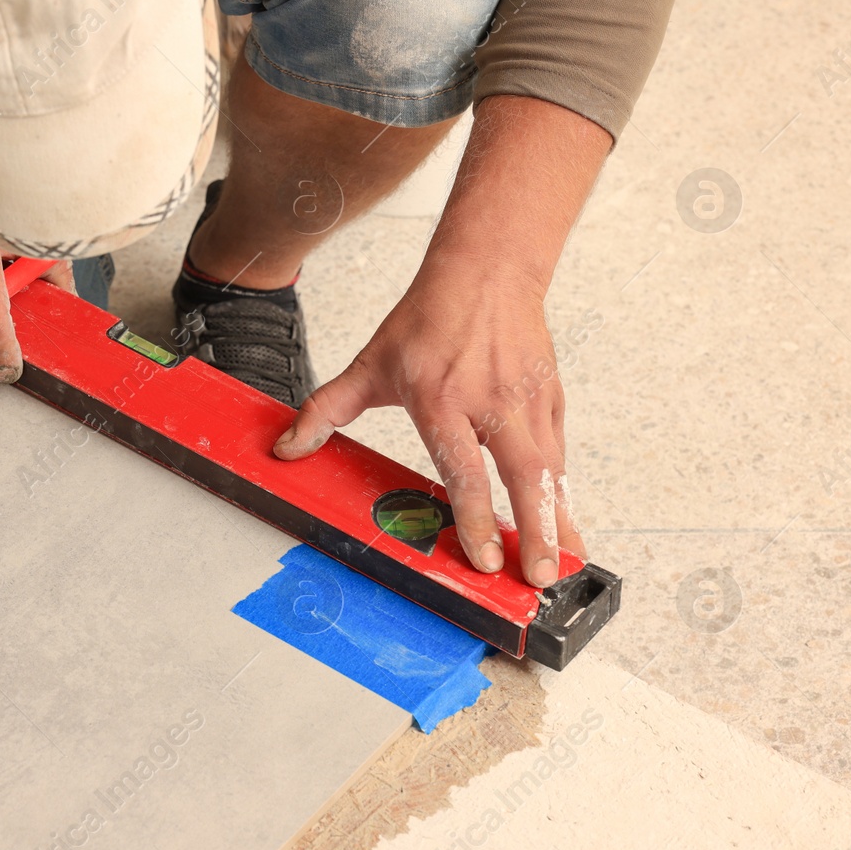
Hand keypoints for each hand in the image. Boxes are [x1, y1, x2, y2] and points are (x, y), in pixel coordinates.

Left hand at [273, 259, 584, 586]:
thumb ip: (326, 410)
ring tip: (564, 565)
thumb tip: (286, 447)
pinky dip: (563, 491)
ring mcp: (527, 400)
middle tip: (537, 577)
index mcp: (441, 399)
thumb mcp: (369, 364)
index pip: (464, 469)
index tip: (483, 557)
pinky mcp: (552, 398)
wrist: (486, 271)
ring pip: (551, 470)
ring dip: (561, 520)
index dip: (474, 517)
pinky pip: (558, 453)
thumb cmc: (428, 320)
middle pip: (523, 477)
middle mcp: (490, 402)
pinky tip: (564, 523)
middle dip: (534, 531)